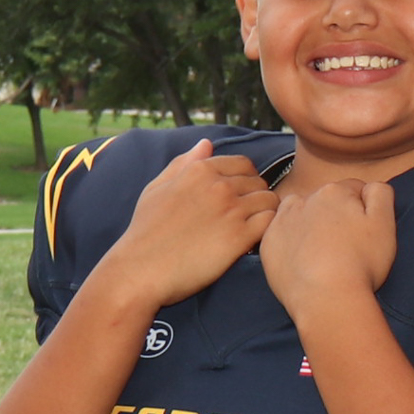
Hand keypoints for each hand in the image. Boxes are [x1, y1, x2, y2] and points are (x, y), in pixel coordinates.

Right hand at [99, 141, 277, 308]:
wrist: (142, 268)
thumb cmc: (146, 230)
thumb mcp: (157, 188)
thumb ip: (183, 164)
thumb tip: (206, 144)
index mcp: (200, 170)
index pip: (243, 164)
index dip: (245, 180)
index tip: (238, 198)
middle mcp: (218, 185)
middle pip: (259, 182)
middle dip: (255, 197)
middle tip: (244, 217)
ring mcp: (231, 210)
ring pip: (270, 200)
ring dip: (264, 213)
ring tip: (250, 228)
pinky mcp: (240, 237)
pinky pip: (270, 222)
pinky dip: (267, 229)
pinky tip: (252, 240)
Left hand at [260, 176, 397, 318]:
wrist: (327, 299)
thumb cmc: (361, 263)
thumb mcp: (385, 224)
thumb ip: (381, 194)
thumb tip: (370, 186)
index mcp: (334, 192)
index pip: (353, 191)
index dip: (362, 211)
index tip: (364, 234)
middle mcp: (304, 199)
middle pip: (325, 201)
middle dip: (335, 216)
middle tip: (345, 247)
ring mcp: (282, 222)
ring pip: (299, 214)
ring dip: (309, 224)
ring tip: (321, 251)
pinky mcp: (269, 244)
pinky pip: (280, 235)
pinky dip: (290, 243)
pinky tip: (303, 261)